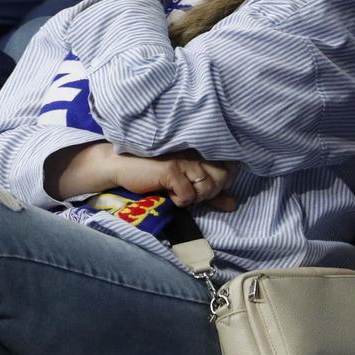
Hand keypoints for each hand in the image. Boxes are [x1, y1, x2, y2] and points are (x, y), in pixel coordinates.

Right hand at [110, 153, 239, 210]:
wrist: (121, 167)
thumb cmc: (153, 173)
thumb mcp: (185, 182)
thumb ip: (210, 192)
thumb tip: (232, 204)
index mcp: (200, 149)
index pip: (230, 166)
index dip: (224, 182)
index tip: (206, 188)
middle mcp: (195, 151)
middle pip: (222, 177)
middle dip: (210, 192)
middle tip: (191, 193)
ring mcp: (183, 159)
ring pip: (207, 187)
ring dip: (195, 198)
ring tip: (179, 193)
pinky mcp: (170, 169)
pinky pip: (188, 194)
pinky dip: (180, 201)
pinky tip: (168, 194)